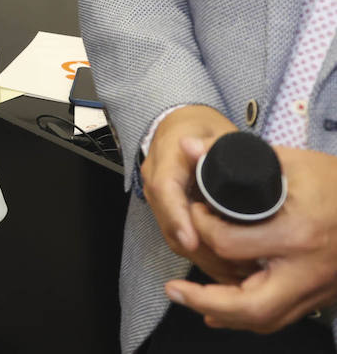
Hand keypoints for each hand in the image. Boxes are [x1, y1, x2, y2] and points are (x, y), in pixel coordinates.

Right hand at [142, 105, 252, 282]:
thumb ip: (218, 144)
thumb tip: (215, 153)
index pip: (165, 191)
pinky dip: (204, 256)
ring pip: (175, 239)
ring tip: (241, 271)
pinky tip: (230, 268)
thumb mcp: (215, 132)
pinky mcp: (170, 215)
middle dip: (202, 250)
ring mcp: (161, 203)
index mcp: (166, 161)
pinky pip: (181, 240)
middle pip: (170, 225)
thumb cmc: (199, 128)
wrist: (180, 126)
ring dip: (205, 258)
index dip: (178, 218)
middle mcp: (157, 185)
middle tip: (236, 265)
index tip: (195, 240)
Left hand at [166, 145, 336, 332]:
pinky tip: (225, 308)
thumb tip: (188, 145)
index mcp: (297, 234)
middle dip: (205, 299)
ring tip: (192, 299)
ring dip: (225, 314)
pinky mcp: (321, 295)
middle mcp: (307, 270)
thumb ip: (233, 154)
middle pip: (250, 305)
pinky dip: (249, 315)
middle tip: (174, 288)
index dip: (202, 228)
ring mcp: (317, 289)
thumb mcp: (289, 161)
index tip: (196, 212)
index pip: (230, 244)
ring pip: (266, 319)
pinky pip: (281, 317)